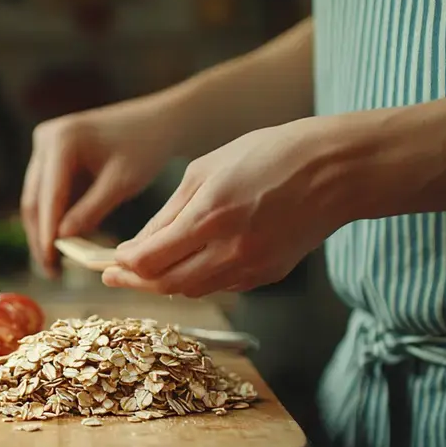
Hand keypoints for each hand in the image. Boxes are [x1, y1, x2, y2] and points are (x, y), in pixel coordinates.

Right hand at [21, 96, 179, 275]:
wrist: (158, 122)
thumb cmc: (145, 148)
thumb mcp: (120, 183)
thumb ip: (90, 210)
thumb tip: (62, 239)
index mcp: (61, 140)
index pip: (48, 195)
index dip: (46, 231)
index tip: (49, 261)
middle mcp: (46, 139)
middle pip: (34, 198)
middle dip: (40, 235)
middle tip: (50, 269)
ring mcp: (46, 145)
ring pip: (36, 197)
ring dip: (44, 228)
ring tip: (54, 263)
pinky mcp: (52, 155)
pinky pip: (47, 192)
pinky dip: (54, 216)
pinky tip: (62, 242)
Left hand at [104, 117, 354, 296]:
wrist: (336, 170)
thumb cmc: (270, 156)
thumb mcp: (206, 170)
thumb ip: (168, 212)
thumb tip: (136, 246)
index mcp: (210, 216)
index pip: (148, 260)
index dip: (123, 265)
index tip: (109, 260)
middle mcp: (230, 250)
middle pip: (165, 284)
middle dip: (135, 281)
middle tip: (115, 274)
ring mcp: (251, 267)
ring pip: (191, 290)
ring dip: (164, 282)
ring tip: (148, 267)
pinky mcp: (267, 275)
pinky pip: (220, 286)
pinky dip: (197, 279)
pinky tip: (189, 263)